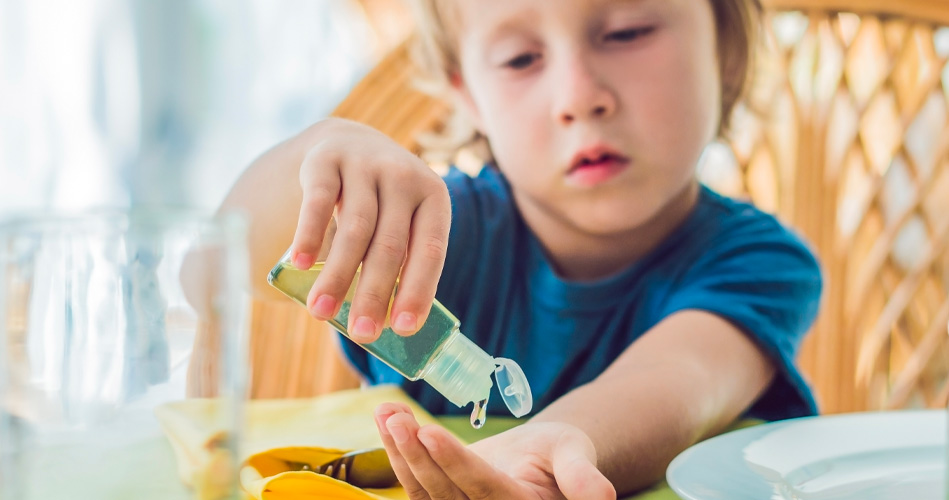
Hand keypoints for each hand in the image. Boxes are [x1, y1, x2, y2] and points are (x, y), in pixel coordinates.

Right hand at [290, 118, 450, 341]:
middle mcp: (404, 177)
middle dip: (375, 294)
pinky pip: (319, 201)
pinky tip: (302, 265)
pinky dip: (310, 234)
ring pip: (355, 228)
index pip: (430, 250)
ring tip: (321, 312)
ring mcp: (365, 165)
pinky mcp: (326, 160)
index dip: (418, 290)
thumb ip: (397, 263)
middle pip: (390, 245)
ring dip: (338, 275)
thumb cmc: (381, 203)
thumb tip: (384, 324)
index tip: (404, 329)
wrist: (348, 142)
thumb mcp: (401, 222)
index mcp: (433, 197)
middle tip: (362, 334)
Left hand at [373, 402, 615, 499]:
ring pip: (422, 490)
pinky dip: (397, 452)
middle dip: (417, 454)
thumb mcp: (574, 454)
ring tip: (387, 412)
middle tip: (397, 417)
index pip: (483, 489)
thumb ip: (581, 476)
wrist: (542, 462)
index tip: (430, 431)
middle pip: (445, 491)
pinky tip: (386, 419)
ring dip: (400, 452)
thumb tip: (603, 498)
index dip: (454, 463)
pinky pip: (415, 483)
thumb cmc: (561, 454)